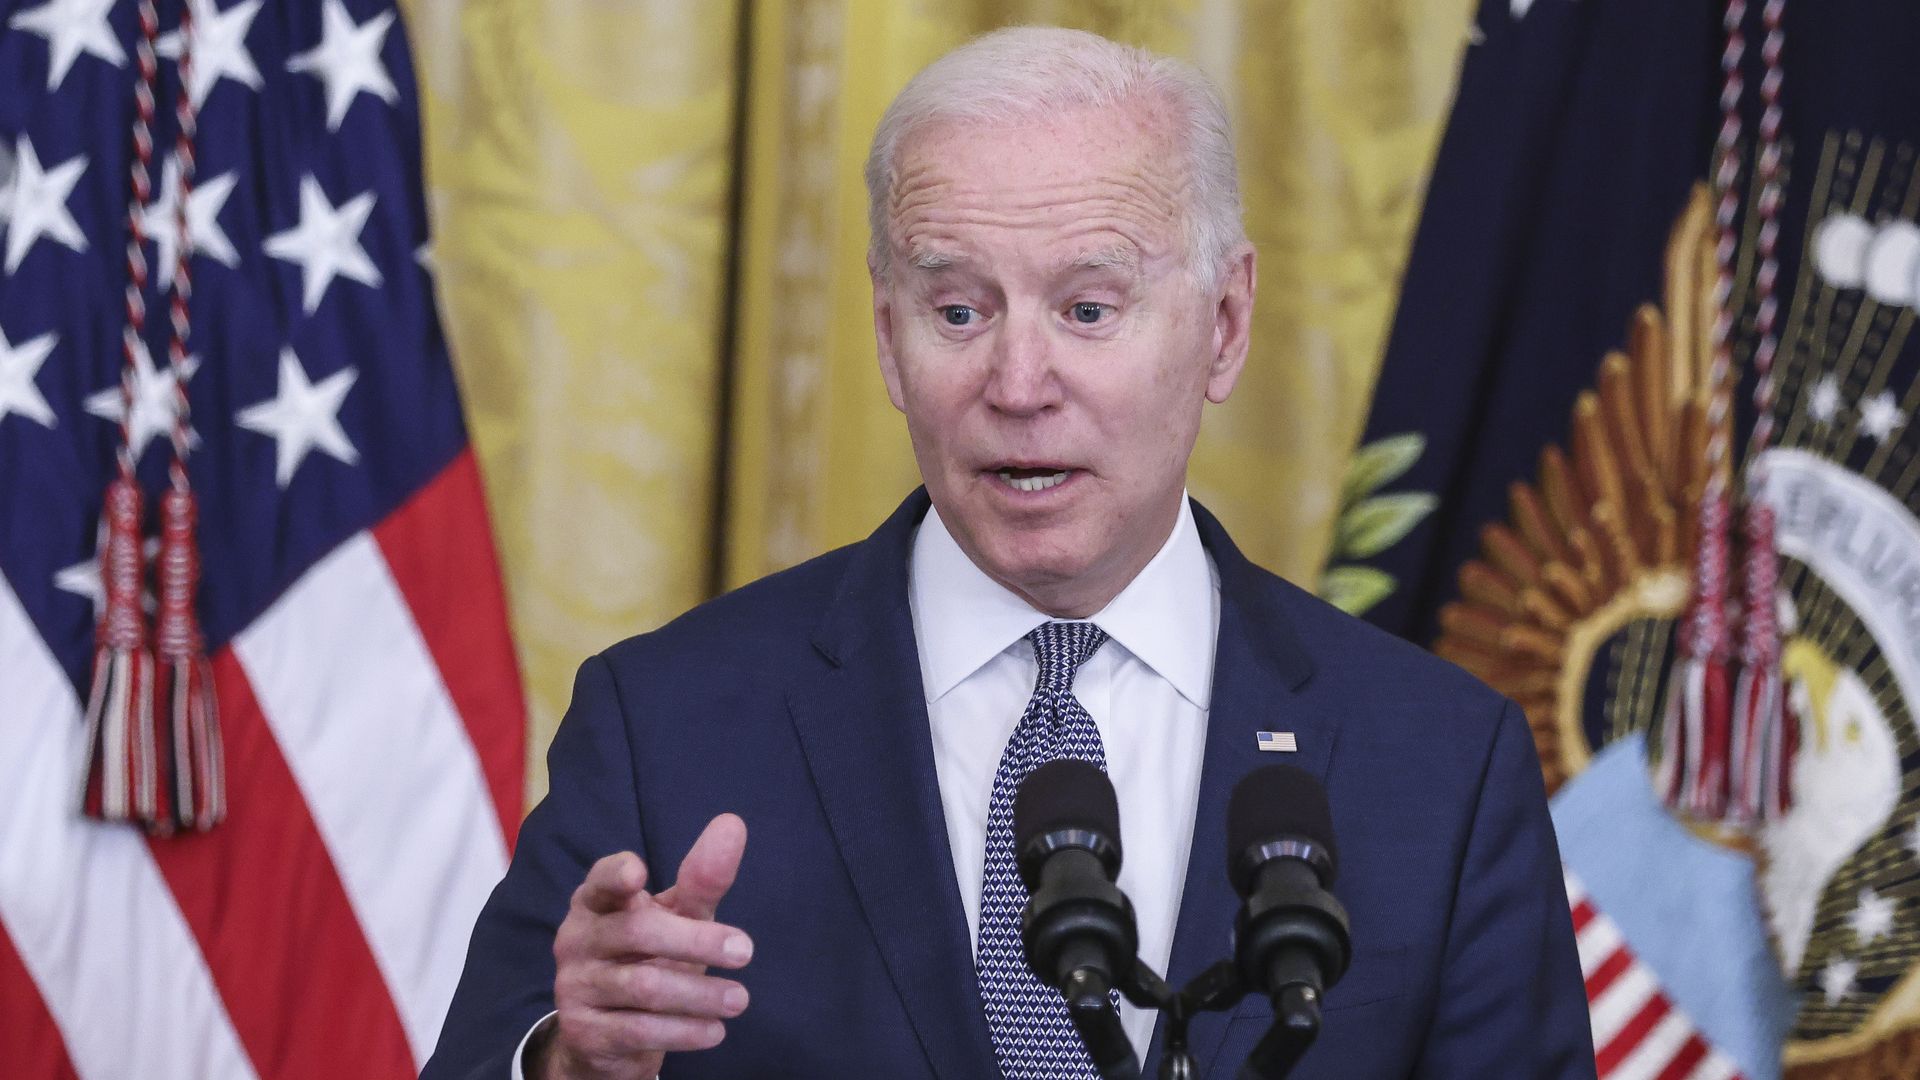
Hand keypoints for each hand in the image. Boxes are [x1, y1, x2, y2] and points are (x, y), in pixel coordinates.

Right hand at [538, 814, 751, 1079]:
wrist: (607, 1035)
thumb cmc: (648, 956)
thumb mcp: (676, 917)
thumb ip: (701, 879)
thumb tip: (733, 823)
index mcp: (596, 902)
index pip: (601, 882)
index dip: (615, 876)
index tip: (639, 872)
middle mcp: (577, 939)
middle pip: (637, 932)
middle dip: (695, 941)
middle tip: (745, 951)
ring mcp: (575, 986)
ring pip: (643, 986)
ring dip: (700, 994)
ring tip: (740, 999)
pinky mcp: (584, 1032)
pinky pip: (638, 1031)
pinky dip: (683, 1031)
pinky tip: (714, 1031)